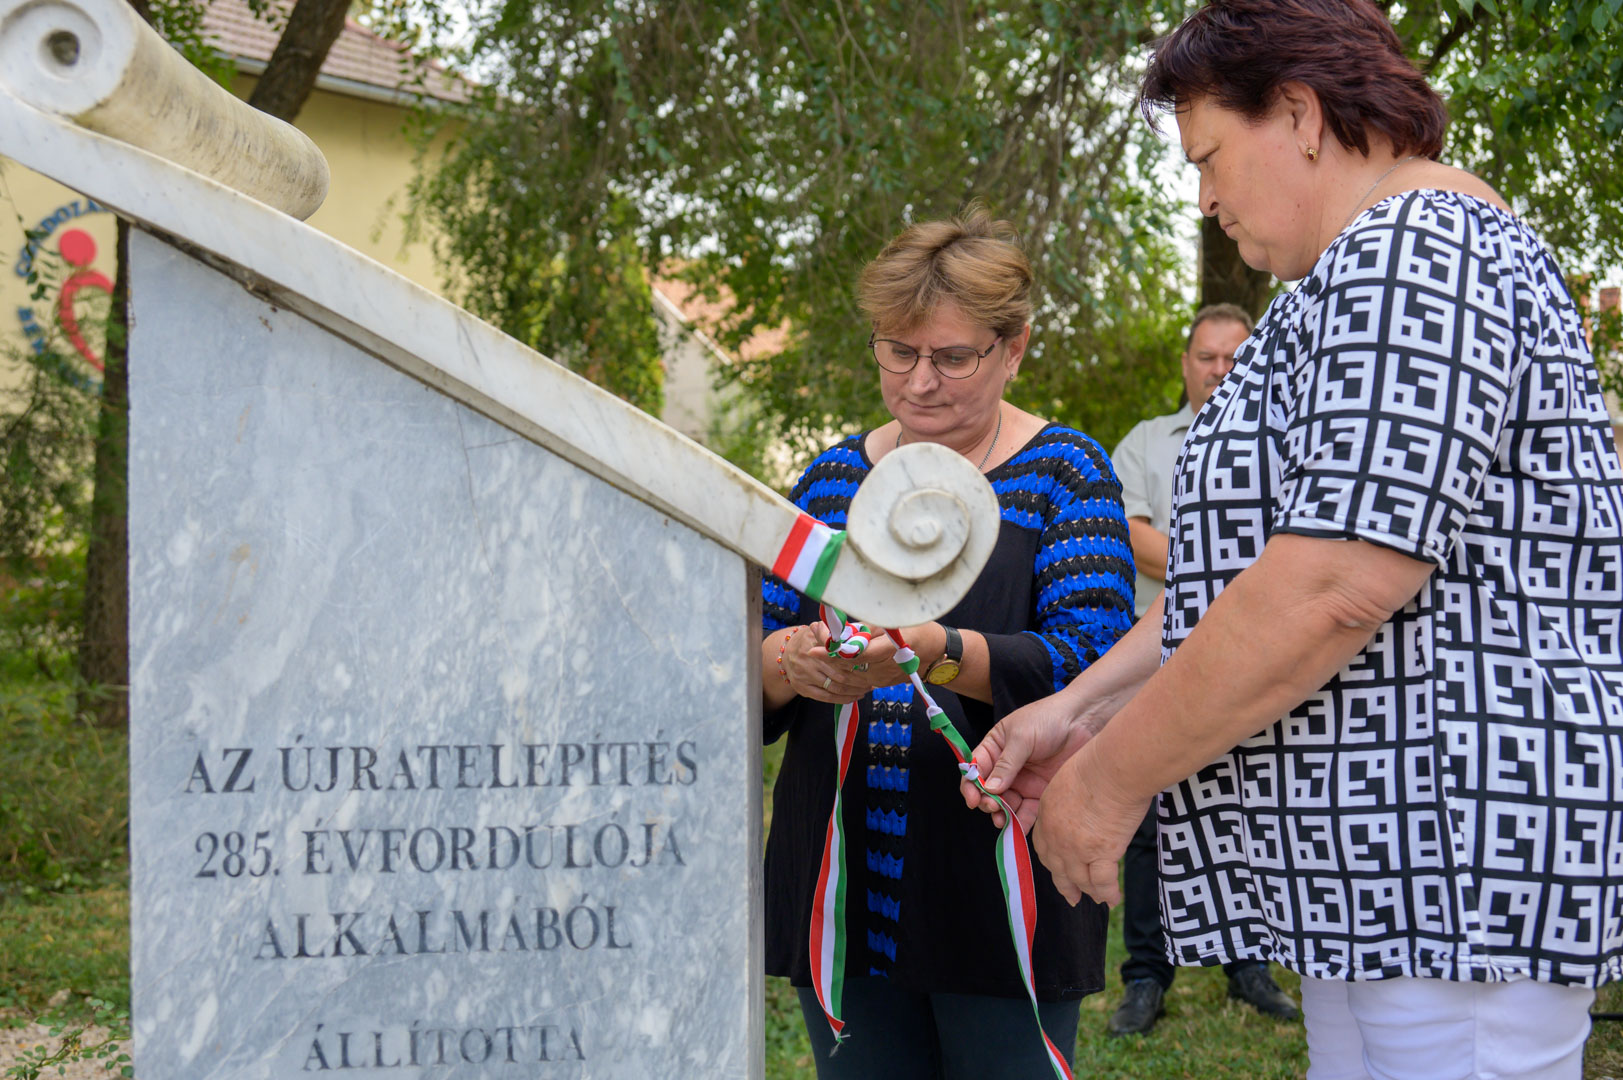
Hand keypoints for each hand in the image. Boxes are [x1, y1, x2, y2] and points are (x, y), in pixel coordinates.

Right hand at [781, 622, 871, 703]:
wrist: (786, 652)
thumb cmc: (810, 640)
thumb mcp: (819, 630)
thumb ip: (834, 632)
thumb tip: (857, 633)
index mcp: (814, 642)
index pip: (839, 656)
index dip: (856, 664)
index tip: (869, 667)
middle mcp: (808, 659)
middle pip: (839, 674)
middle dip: (858, 681)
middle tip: (870, 683)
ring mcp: (803, 675)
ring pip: (834, 688)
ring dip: (852, 691)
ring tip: (865, 691)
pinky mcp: (802, 688)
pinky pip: (825, 697)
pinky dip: (841, 699)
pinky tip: (853, 698)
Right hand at [960, 691, 1097, 830]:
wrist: (1083, 721)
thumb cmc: (1048, 719)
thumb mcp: (1022, 738)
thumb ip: (1006, 764)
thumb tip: (989, 789)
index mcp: (995, 748)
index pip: (976, 769)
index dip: (970, 785)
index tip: (972, 799)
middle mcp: (1007, 767)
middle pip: (989, 790)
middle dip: (986, 802)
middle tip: (992, 808)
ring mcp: (1024, 780)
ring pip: (1006, 804)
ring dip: (1001, 815)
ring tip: (1002, 821)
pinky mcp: (1041, 791)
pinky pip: (1028, 810)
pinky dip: (1022, 821)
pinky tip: (1018, 828)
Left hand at [1030, 747, 1149, 907]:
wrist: (1113, 766)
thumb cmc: (1099, 762)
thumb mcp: (1070, 778)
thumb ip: (1070, 797)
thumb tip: (1082, 803)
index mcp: (1047, 813)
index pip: (1044, 844)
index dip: (1052, 860)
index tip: (1058, 868)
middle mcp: (1056, 835)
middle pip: (1057, 867)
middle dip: (1064, 884)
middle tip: (1071, 896)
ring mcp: (1076, 847)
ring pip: (1079, 879)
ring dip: (1087, 892)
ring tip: (1096, 900)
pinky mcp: (1101, 853)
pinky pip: (1102, 882)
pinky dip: (1107, 893)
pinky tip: (1113, 900)